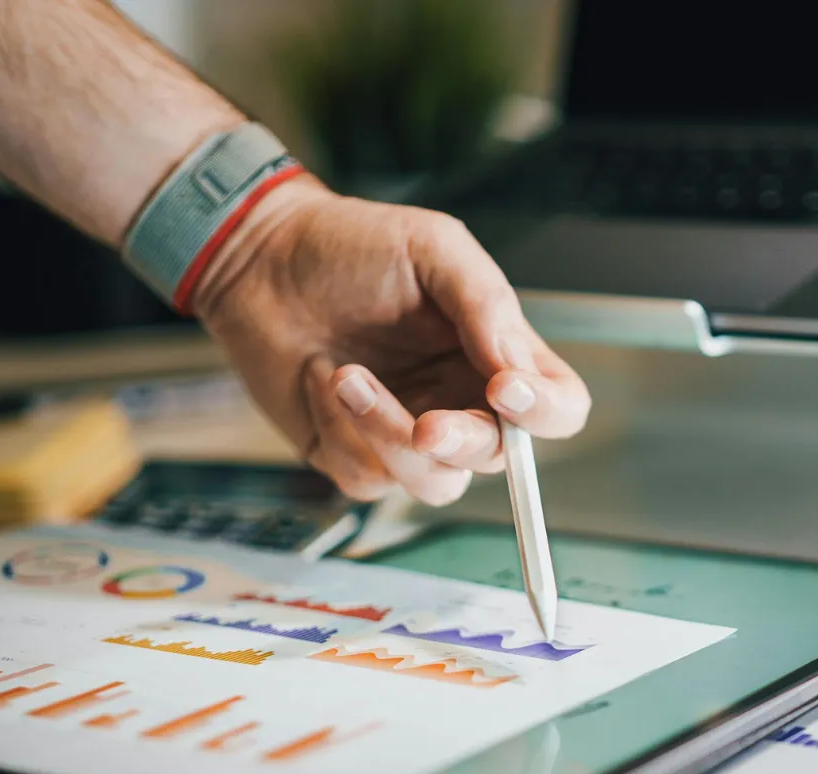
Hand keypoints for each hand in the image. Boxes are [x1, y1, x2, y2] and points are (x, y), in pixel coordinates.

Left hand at [193, 177, 590, 504]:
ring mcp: (409, 435)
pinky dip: (341, 432)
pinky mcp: (356, 456)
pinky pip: (368, 478)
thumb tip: (518, 370)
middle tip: (428, 424)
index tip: (506, 389)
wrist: (260, 261)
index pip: (557, 408)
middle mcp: (461, 402)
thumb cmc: (349, 246)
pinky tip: (321, 383)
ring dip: (390, 435)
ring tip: (346, 376)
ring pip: (435, 482)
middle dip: (462, 442)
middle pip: (500, 459)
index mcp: (495, 355)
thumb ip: (486, 304)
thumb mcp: (432, 248)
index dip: (545, 413)